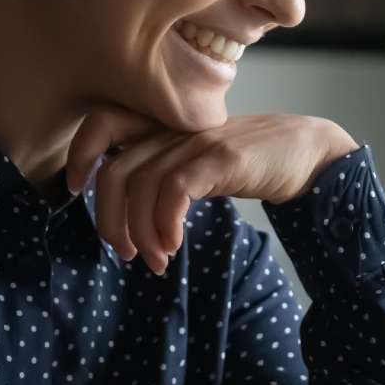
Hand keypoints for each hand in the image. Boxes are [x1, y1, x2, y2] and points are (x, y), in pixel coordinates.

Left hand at [64, 109, 359, 275]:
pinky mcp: (222, 157)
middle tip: (124, 253)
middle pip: (116, 171)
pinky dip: (165, 224)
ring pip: (142, 185)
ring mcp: (198, 141)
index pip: (104, 123)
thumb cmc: (250, 163)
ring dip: (140, 233)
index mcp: (165, 125)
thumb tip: (128, 216)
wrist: (308, 152)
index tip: (76, 191)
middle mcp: (175, 128)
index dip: (80, 154)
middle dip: (110, 220)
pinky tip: (174, 245)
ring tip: (155, 261)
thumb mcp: (198, 162)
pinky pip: (174, 190)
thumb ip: (164, 173)